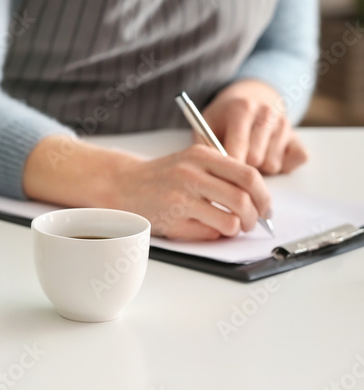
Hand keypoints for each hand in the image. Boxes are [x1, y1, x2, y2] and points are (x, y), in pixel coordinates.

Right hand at [113, 145, 271, 239]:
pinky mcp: (171, 221)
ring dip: (236, 229)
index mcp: (201, 156)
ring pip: (230, 222)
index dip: (264, 196)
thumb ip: (223, 172)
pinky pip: (209, 234)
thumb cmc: (163, 175)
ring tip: (229, 226)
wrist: (123, 184)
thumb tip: (259, 199)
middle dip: (254, 218)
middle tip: (251, 222)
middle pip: (243, 201)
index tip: (265, 207)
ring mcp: (180, 199)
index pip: (248, 176)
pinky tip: (202, 226)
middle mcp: (190, 175)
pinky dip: (213, 234)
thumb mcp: (192, 160)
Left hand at [201, 80, 307, 174]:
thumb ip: (206, 146)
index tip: (220, 176)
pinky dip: (283, 166)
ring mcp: (285, 124)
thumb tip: (213, 171)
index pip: (237, 149)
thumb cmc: (223, 120)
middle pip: (255, 160)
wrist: (248, 102)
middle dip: (243, 166)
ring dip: (260, 167)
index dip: (227, 167)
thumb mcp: (206, 126)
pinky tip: (268, 154)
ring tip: (250, 154)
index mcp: (242, 108)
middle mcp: (267, 113)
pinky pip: (295, 161)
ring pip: (273, 165)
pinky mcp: (298, 137)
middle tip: (235, 160)